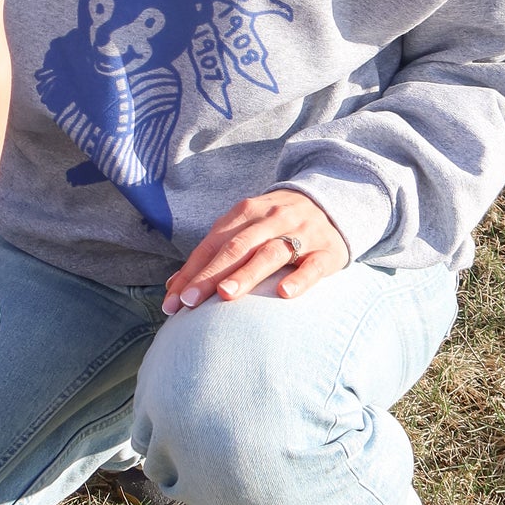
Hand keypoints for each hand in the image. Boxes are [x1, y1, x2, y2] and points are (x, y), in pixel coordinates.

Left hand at [161, 188, 346, 312]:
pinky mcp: (327, 251)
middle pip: (237, 247)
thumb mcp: (245, 228)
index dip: (191, 271)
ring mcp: (301, 233)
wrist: (332, 202)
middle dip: (211, 274)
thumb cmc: (277, 224)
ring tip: (225, 295)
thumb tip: (174, 286)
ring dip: (247, 274)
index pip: (213, 243)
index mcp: (246, 213)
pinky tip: (284, 294)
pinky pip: (313, 266)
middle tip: (189, 302)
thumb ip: (213, 253)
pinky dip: (299, 278)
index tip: (172, 301)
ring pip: (271, 253)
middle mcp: (272, 219)